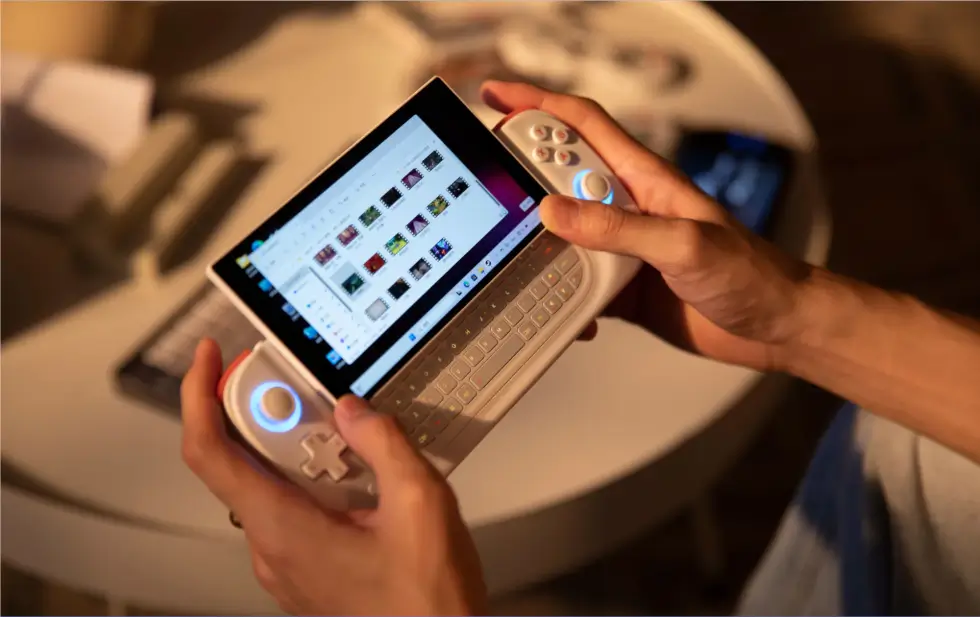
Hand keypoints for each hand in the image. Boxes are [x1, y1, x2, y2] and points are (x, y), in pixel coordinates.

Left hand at [181, 339, 485, 615]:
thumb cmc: (425, 603)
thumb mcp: (421, 504)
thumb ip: (383, 444)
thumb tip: (353, 411)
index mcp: (284, 530)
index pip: (209, 454)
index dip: (200, 397)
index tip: (210, 360)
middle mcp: (273, 549)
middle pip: (243, 463)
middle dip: (274, 418)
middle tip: (316, 397)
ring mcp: (287, 564)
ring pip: (272, 487)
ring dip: (303, 452)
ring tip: (355, 444)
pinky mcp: (307, 570)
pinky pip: (294, 511)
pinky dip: (317, 482)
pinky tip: (363, 482)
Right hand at [481, 81, 812, 370]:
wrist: (773, 328)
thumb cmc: (751, 275)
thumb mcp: (684, 244)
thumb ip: (618, 227)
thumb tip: (553, 213)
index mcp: (645, 180)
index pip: (584, 126)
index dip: (539, 104)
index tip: (499, 95)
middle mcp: (629, 208)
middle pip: (560, 177)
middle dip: (521, 171)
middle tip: (488, 180)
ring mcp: (623, 248)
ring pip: (562, 233)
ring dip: (536, 243)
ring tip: (512, 253)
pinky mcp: (622, 286)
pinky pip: (575, 283)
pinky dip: (560, 296)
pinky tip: (562, 312)